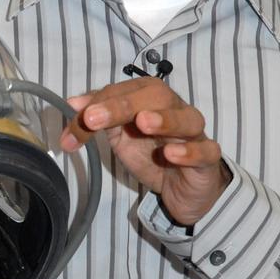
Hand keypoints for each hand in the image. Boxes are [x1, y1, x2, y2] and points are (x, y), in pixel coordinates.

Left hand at [60, 76, 230, 225]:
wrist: (182, 187)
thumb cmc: (152, 153)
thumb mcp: (119, 137)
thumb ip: (98, 119)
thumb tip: (72, 104)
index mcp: (151, 99)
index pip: (123, 91)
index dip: (98, 101)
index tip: (76, 116)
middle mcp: (174, 110)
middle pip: (155, 97)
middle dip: (123, 105)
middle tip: (94, 119)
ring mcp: (194, 134)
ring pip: (187, 119)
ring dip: (165, 119)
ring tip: (143, 122)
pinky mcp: (207, 159)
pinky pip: (205, 151)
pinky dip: (189, 151)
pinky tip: (171, 154)